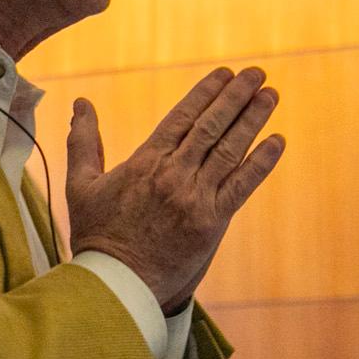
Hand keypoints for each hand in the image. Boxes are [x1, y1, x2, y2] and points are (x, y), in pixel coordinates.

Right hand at [65, 67, 285, 313]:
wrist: (115, 284)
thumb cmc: (96, 235)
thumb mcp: (80, 184)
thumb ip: (83, 141)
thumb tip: (81, 103)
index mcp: (145, 161)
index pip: (182, 116)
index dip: (207, 92)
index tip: (225, 73)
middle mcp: (173, 174)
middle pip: (211, 126)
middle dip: (236, 97)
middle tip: (256, 74)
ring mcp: (194, 197)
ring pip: (230, 150)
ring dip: (253, 120)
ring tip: (270, 96)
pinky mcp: (211, 222)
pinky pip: (241, 185)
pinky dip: (261, 162)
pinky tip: (277, 141)